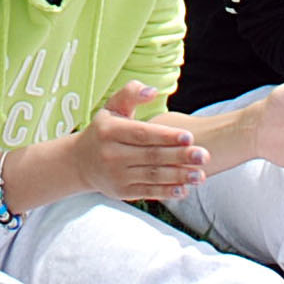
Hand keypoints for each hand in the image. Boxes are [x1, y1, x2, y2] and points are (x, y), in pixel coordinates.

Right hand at [71, 81, 207, 201]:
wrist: (79, 163)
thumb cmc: (104, 130)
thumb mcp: (112, 107)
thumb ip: (131, 94)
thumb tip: (152, 92)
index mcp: (110, 131)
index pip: (141, 134)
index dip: (165, 136)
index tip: (189, 137)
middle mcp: (111, 155)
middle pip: (150, 156)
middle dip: (179, 157)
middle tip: (204, 155)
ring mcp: (116, 176)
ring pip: (152, 176)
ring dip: (178, 176)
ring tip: (200, 174)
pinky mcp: (121, 192)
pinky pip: (147, 192)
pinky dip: (166, 192)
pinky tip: (184, 189)